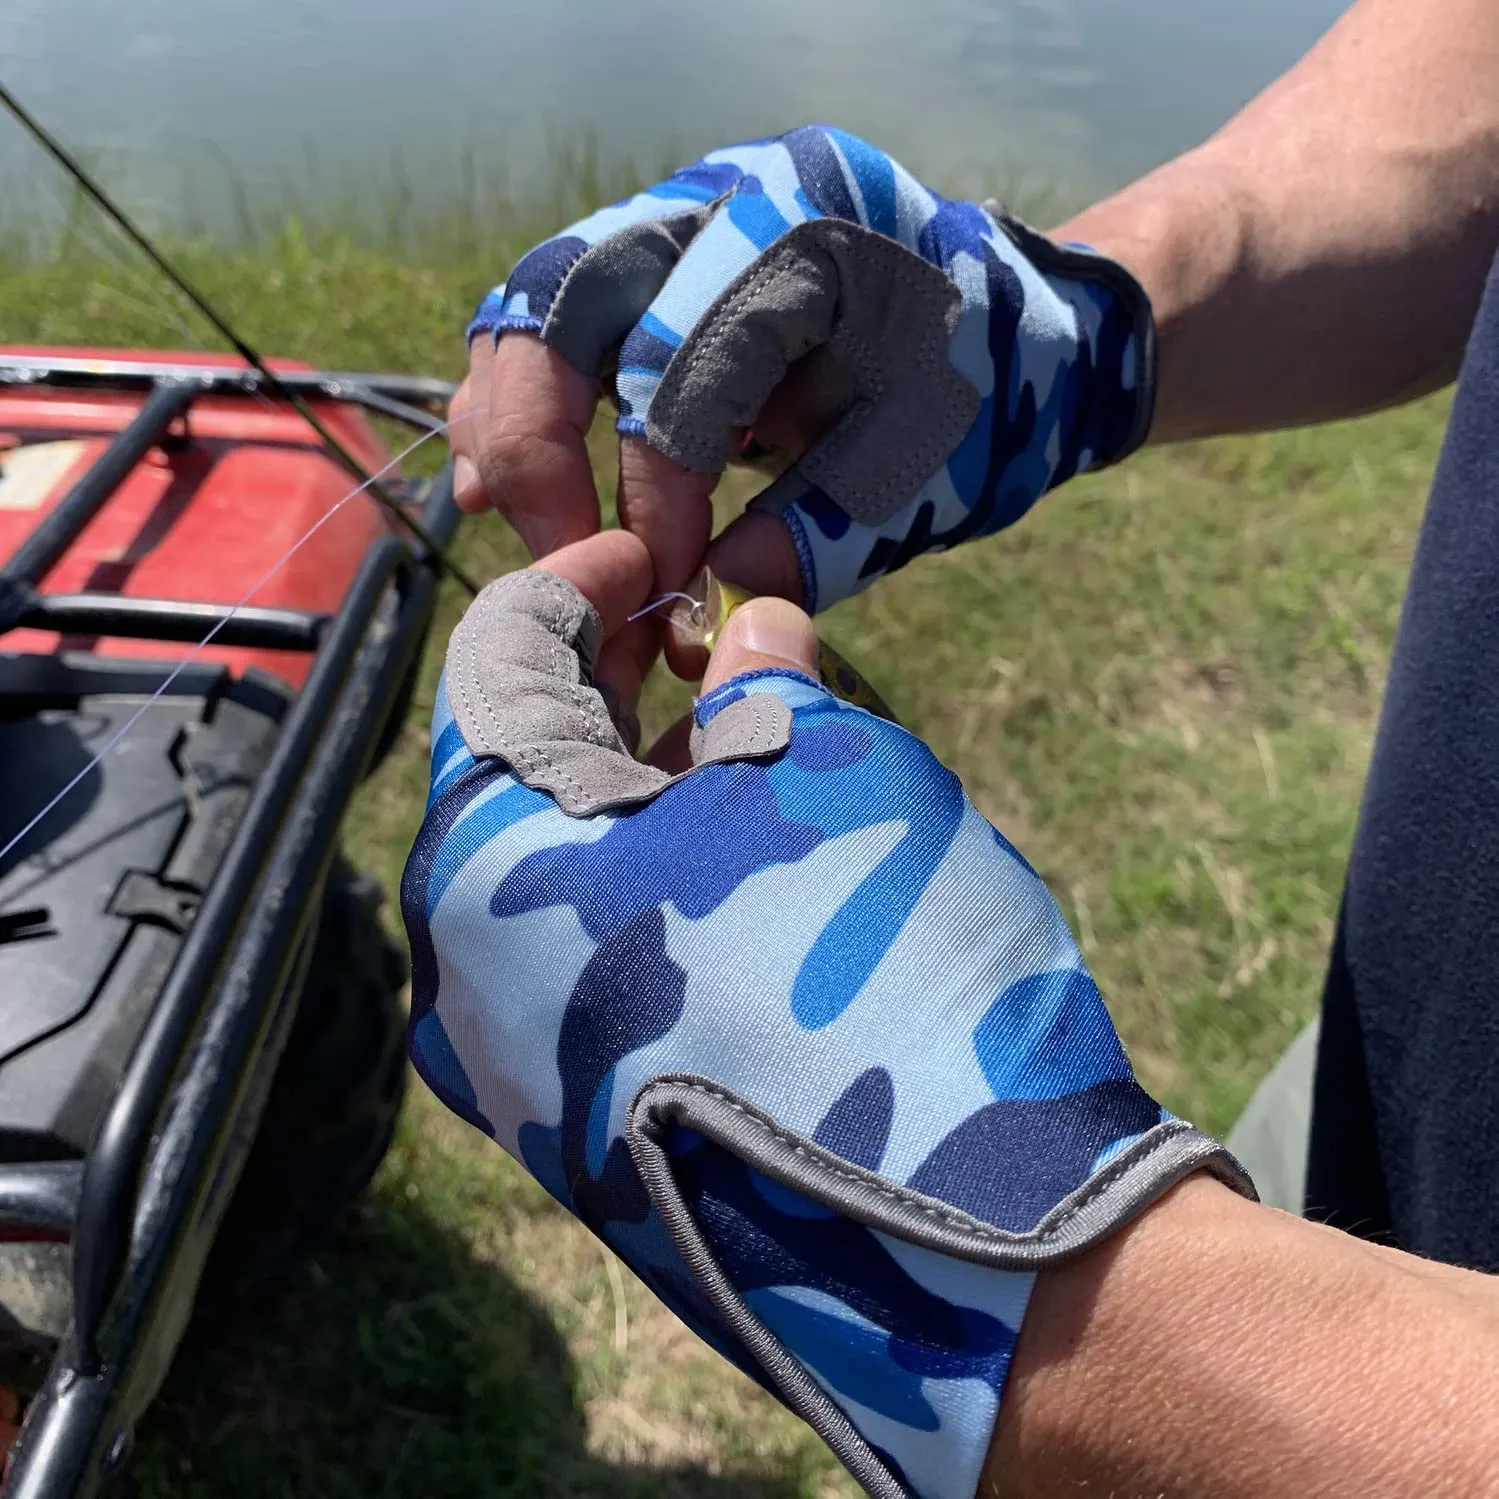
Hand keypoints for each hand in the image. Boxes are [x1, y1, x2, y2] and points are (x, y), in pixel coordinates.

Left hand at [403, 535, 1245, 1498]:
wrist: (960, 1245)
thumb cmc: (881, 965)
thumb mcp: (829, 774)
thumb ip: (764, 681)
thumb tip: (752, 632)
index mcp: (486, 860)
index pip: (496, 663)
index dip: (580, 583)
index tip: (656, 555)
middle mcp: (463, 969)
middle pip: (515, 773)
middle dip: (608, 687)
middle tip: (701, 636)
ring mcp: (516, 1063)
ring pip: (550, 875)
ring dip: (633, 787)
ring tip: (737, 734)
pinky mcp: (579, 1125)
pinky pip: (580, 962)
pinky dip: (645, 886)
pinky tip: (737, 856)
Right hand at [452, 125, 1155, 617]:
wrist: (1014, 334)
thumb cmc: (985, 395)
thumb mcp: (927, 472)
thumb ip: (822, 534)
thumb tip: (707, 604)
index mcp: (811, 224)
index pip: (687, 360)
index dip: (659, 488)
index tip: (663, 590)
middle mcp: (725, 197)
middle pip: (571, 297)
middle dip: (542, 442)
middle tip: (561, 564)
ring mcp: (680, 222)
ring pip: (539, 303)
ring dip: (513, 424)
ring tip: (519, 529)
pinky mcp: (655, 270)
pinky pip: (553, 325)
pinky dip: (520, 406)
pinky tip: (502, 489)